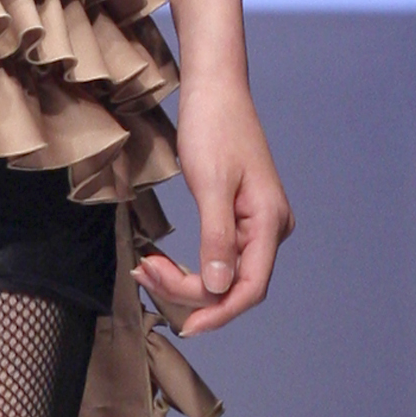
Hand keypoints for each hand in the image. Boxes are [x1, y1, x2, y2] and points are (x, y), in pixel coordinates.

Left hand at [137, 77, 292, 339]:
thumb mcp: (211, 183)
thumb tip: (220, 287)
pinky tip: (161, 261)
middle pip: (234, 284)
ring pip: (224, 273)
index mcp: (269, 222)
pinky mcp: (240, 218)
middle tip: (145, 275)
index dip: (218, 312)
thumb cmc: (214, 127)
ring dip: (185, 280)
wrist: (214, 89)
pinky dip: (190, 264)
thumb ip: (217, 237)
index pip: (250, 287)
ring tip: (146, 268)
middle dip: (190, 292)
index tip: (185, 327)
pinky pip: (218, 255)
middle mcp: (270, 229)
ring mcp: (256, 224)